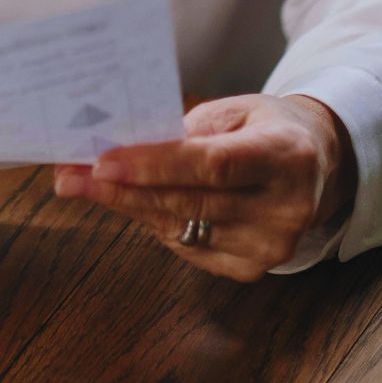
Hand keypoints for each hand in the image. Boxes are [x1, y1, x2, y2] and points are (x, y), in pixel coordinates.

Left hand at [53, 94, 355, 281]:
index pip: (211, 165)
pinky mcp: (250, 268)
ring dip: (123, 206)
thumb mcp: (231, 113)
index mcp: (286, 154)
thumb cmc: (259, 130)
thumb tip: (112, 147)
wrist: (312, 164)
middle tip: (68, 177)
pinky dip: (151, 222)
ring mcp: (271, 244)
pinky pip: (183, 245)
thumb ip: (181, 131)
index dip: (153, 166)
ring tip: (78, 185)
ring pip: (178, 227)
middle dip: (120, 190)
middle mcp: (286, 206)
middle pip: (187, 201)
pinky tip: (128, 203)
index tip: (100, 163)